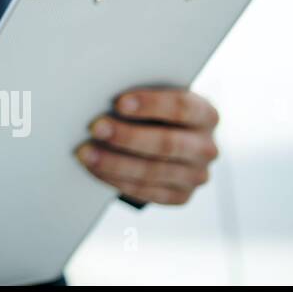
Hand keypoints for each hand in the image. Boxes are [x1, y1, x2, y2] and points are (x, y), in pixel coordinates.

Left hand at [76, 88, 219, 204]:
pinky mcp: (181, 196)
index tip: (119, 102)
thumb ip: (139, 97)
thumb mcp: (155, 98)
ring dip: (115, 163)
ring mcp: (196, 175)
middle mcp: (206, 147)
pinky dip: (117, 180)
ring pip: (154, 171)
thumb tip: (102, 95)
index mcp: (205, 114)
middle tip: (95, 128)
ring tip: (86, 153)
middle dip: (127, 136)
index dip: (151, 104)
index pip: (182, 107)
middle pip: (167, 143)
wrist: (165, 140)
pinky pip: (147, 192)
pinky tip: (95, 169)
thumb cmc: (153, 112)